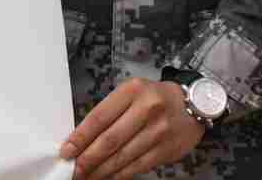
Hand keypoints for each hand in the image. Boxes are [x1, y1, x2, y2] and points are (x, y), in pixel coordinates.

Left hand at [60, 78, 205, 178]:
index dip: (80, 137)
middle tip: (74, 169)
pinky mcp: (167, 150)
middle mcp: (146, 110)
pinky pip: (139, 165)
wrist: (195, 104)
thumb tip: (83, 137)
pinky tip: (109, 177)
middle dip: (88, 158)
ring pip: (124, 156)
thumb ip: (110, 110)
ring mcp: (159, 131)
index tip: (66, 150)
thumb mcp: (130, 92)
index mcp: (131, 91)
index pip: (99, 117)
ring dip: (102, 170)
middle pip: (110, 140)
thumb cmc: (154, 97)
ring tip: (87, 176)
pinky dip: (121, 174)